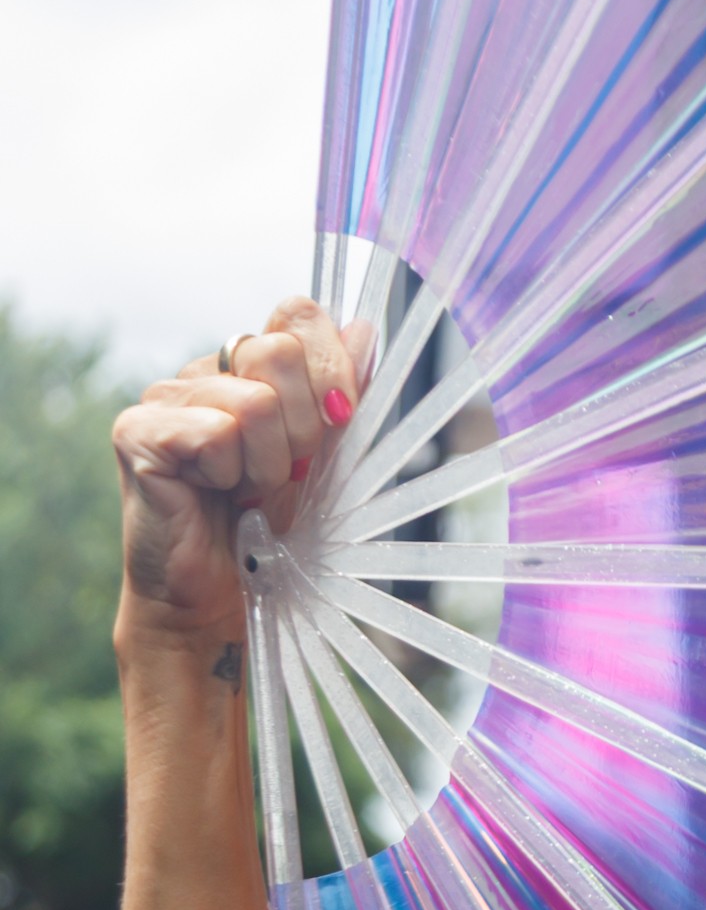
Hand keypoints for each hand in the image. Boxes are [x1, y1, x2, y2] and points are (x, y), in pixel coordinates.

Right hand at [112, 301, 369, 653]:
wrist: (222, 596)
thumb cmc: (271, 526)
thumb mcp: (324, 453)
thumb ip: (341, 391)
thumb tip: (363, 328)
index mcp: (249, 365)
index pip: (297, 314)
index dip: (331, 364)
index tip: (341, 418)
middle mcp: (203, 370)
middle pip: (278, 349)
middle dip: (303, 425)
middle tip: (284, 471)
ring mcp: (164, 396)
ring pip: (255, 400)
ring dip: (266, 462)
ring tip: (246, 491)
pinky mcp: (137, 431)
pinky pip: (215, 432)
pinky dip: (230, 474)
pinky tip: (214, 494)